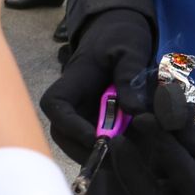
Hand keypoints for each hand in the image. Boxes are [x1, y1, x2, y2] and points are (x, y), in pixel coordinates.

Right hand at [40, 8, 153, 162]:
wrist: (122, 34)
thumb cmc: (121, 36)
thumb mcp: (130, 50)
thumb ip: (129, 76)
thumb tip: (134, 111)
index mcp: (72, 82)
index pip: (55, 106)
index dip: (70, 126)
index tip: (97, 139)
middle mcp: (72, 103)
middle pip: (64, 135)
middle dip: (87, 151)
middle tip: (119, 160)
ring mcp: (84, 115)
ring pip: (80, 144)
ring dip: (103, 156)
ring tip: (131, 159)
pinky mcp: (99, 123)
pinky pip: (102, 143)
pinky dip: (117, 152)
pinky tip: (139, 153)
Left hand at [107, 114, 194, 194]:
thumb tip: (169, 117)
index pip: (186, 177)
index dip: (166, 148)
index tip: (148, 119)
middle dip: (132, 170)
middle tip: (120, 139)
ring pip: (145, 183)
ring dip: (130, 159)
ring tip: (123, 129)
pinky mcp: (165, 186)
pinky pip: (145, 173)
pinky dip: (136, 155)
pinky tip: (131, 132)